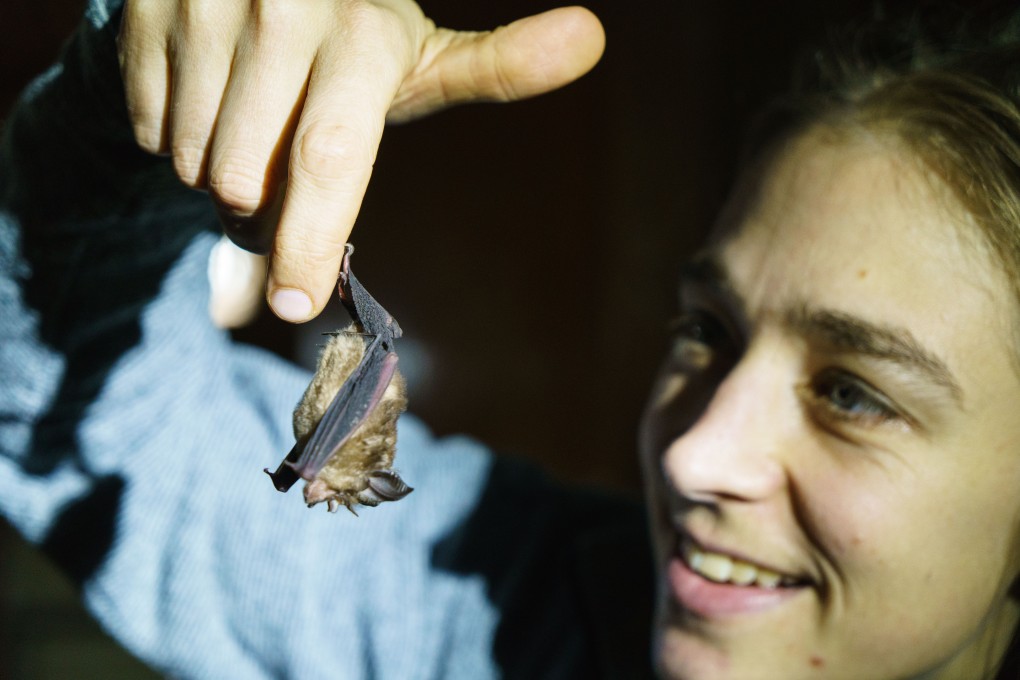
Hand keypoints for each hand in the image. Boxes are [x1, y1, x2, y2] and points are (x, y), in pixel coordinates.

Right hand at [118, 0, 604, 321]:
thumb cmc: (349, 34)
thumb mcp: (416, 54)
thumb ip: (497, 63)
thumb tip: (592, 36)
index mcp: (357, 30)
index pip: (330, 157)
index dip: (312, 239)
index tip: (297, 303)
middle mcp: (277, 9)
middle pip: (246, 182)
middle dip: (261, 205)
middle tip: (279, 168)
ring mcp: (199, 5)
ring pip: (192, 162)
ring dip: (216, 171)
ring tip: (247, 124)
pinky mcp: (139, 13)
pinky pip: (149, 132)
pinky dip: (173, 138)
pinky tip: (204, 97)